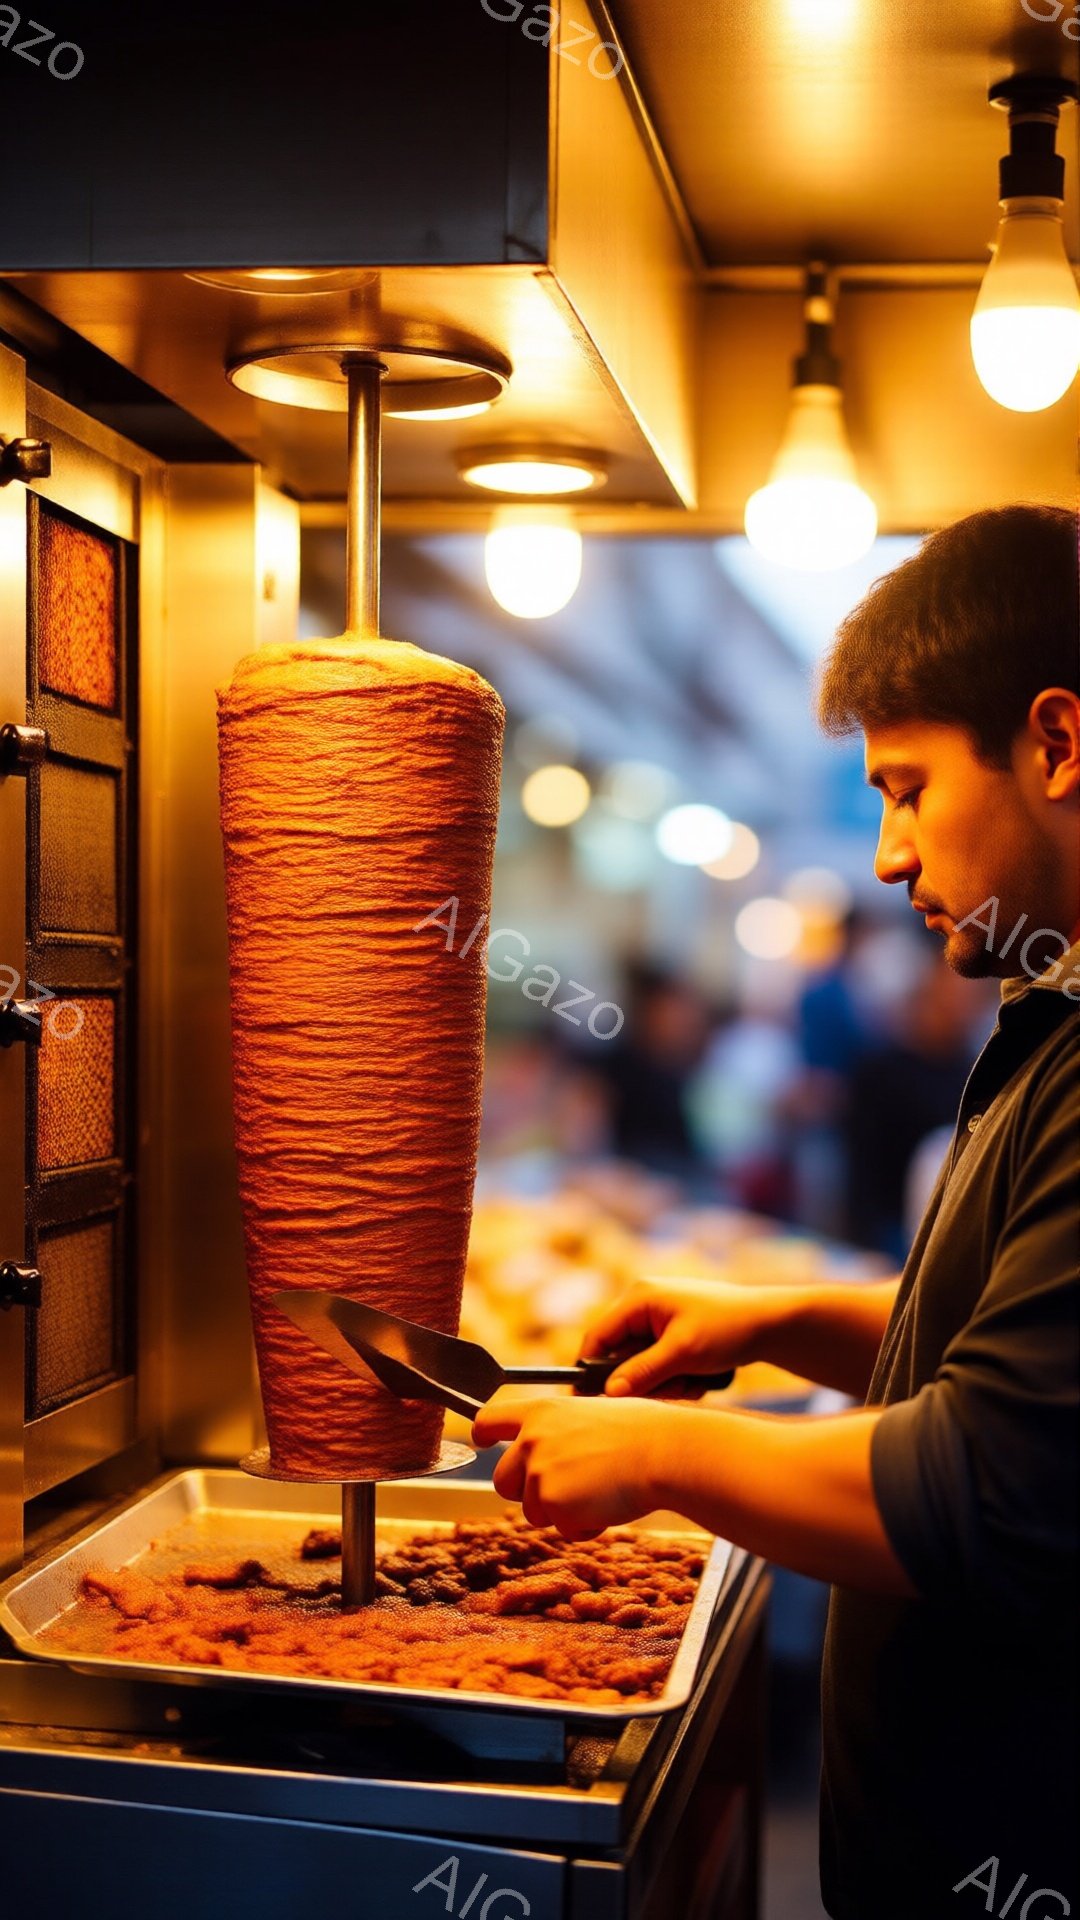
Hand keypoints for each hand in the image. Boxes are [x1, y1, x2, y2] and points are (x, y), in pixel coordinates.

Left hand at [471, 1392, 673, 1539]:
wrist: (661, 1452)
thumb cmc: (640, 1432)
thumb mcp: (590, 1414)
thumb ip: (560, 1431)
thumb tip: (553, 1447)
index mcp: (541, 1412)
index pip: (490, 1418)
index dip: (482, 1432)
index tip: (482, 1440)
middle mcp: (532, 1440)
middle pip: (502, 1480)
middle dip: (526, 1492)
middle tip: (564, 1490)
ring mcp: (539, 1473)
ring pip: (533, 1510)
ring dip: (561, 1511)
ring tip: (598, 1491)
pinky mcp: (552, 1503)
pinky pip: (561, 1528)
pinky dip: (582, 1526)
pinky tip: (606, 1506)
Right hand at [581, 1277, 772, 1396]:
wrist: (770, 1324)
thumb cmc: (727, 1328)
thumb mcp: (683, 1353)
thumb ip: (643, 1372)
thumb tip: (607, 1392)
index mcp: (639, 1298)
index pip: (598, 1336)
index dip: (589, 1369)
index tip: (588, 1401)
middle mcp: (644, 1305)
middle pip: (620, 1356)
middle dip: (646, 1379)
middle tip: (675, 1386)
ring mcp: (659, 1320)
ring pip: (642, 1366)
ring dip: (666, 1381)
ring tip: (696, 1380)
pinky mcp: (673, 1335)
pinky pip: (660, 1366)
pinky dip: (678, 1377)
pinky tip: (702, 1377)